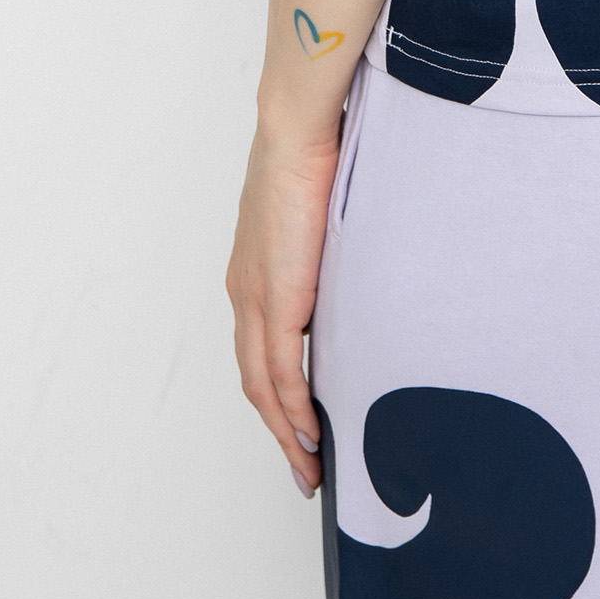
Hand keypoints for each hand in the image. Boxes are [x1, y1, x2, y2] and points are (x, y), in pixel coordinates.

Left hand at [226, 118, 341, 494]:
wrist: (296, 130)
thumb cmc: (314, 154)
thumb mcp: (319, 214)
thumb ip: (325, 249)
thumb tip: (353, 265)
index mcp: (253, 273)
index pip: (259, 350)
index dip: (276, 394)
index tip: (298, 425)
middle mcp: (245, 292)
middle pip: (255, 382)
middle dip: (279, 431)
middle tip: (304, 468)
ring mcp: (255, 298)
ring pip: (263, 388)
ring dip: (286, 433)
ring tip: (310, 466)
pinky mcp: (275, 298)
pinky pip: (281, 373)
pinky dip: (294, 410)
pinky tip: (310, 434)